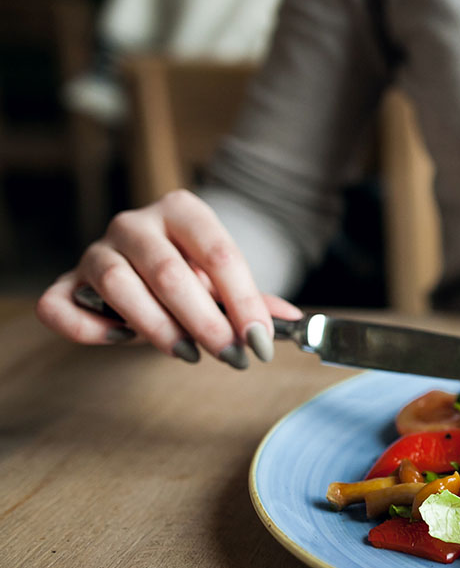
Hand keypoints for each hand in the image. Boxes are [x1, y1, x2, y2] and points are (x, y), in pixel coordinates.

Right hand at [36, 190, 300, 366]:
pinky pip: (60, 305)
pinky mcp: (67, 281)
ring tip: (188, 354)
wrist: (148, 262)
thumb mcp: (226, 280)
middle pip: (169, 271)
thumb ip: (255, 300)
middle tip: (232, 356)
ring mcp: (96, 250)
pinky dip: (88, 328)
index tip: (261, 341)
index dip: (243, 301)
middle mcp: (134, 223)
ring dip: (156, 327)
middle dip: (205, 322)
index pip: (218, 254)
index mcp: (182, 211)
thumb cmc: (192, 273)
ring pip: (116, 284)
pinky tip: (122, 339)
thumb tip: (292, 321)